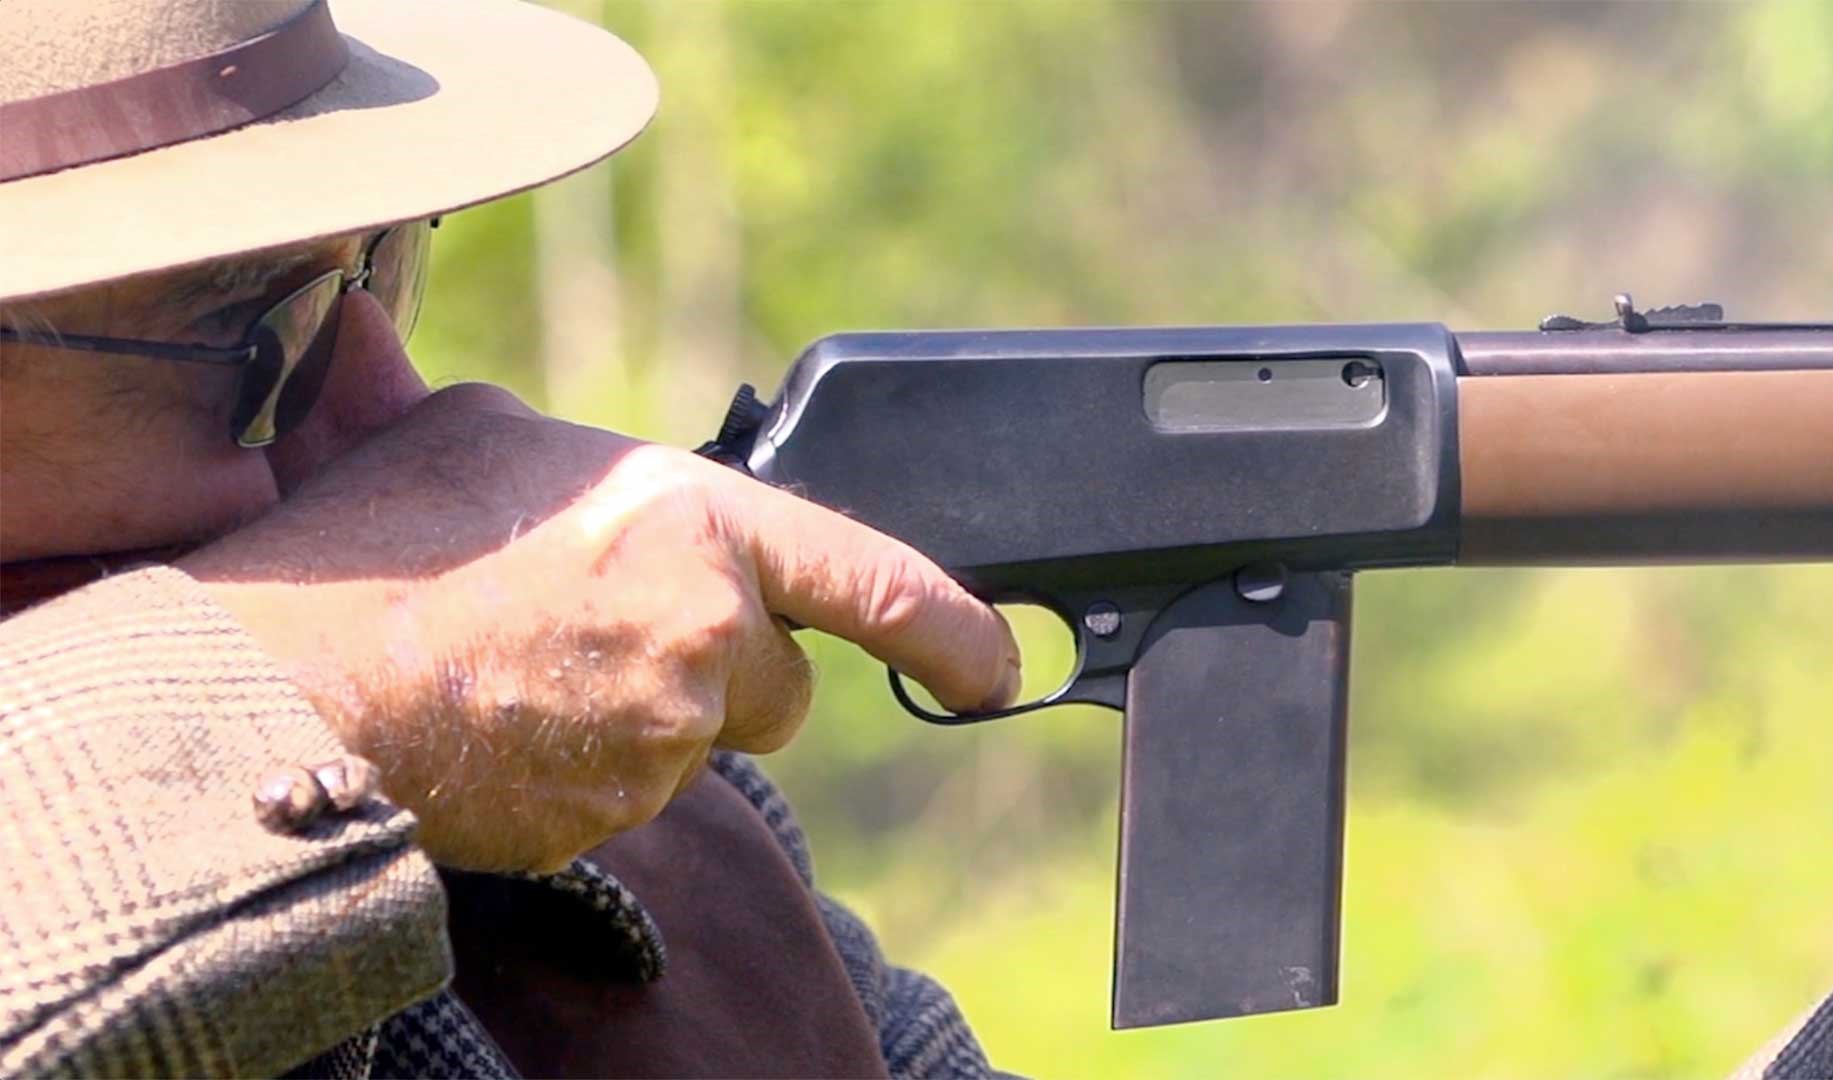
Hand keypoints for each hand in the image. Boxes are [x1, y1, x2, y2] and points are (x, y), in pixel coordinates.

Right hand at [181, 384, 1019, 871]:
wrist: (283, 680)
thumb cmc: (381, 542)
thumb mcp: (479, 433)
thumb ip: (563, 443)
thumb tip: (499, 401)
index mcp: (701, 530)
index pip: (877, 585)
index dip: (955, 631)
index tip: (999, 663)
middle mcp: (706, 642)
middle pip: (782, 691)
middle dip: (730, 677)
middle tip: (619, 641)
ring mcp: (661, 744)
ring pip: (697, 746)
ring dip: (643, 720)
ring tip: (526, 673)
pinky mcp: (606, 822)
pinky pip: (626, 799)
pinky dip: (584, 773)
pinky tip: (504, 727)